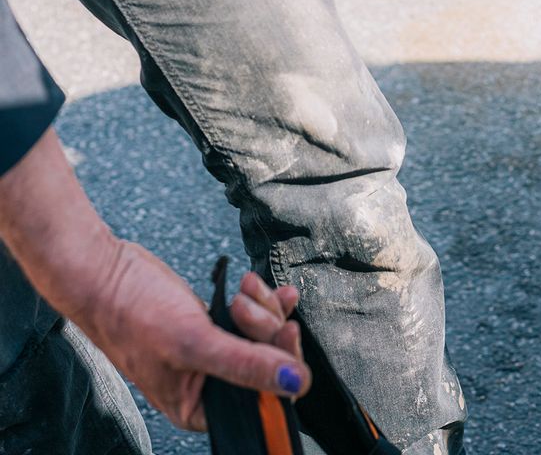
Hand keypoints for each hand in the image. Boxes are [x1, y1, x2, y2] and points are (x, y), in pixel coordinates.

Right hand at [75, 240, 308, 431]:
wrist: (105, 272)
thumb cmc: (132, 313)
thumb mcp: (193, 342)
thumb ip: (245, 365)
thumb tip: (295, 383)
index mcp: (199, 408)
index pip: (263, 401)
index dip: (283, 368)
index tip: (286, 331)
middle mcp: (208, 385)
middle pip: (269, 365)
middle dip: (268, 329)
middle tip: (247, 306)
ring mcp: (212, 352)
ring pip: (264, 336)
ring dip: (263, 308)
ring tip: (243, 288)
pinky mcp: (213, 324)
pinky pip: (253, 317)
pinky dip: (262, 299)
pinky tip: (256, 284)